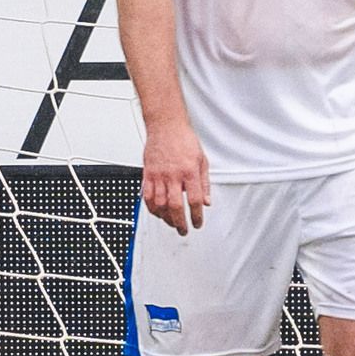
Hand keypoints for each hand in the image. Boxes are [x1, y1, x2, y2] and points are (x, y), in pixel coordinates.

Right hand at [142, 120, 209, 235]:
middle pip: (175, 206)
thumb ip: (204, 183)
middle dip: (180, 222)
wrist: (166, 126)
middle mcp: (173, 175)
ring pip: (160, 204)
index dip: (196, 216)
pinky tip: (157, 212)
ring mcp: (158, 175)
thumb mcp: (202, 160)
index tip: (197, 223)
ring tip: (172, 223)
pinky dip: (152, 208)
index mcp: (189, 172)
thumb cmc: (183, 140)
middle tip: (183, 230)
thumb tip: (206, 202)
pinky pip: (147, 196)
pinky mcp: (148, 174)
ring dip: (166, 218)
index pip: (194, 200)